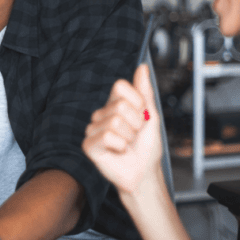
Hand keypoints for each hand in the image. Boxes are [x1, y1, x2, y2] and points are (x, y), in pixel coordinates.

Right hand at [82, 64, 163, 194]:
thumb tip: (142, 66)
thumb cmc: (147, 147)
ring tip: (127, 144)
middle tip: (134, 135)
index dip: (137, 101)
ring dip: (128, 137)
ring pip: (115, 122)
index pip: (120, 85)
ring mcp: (93, 129)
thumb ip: (145, 91)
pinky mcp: (89, 145)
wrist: (144, 173)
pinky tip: (118, 151)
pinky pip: (106, 136)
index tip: (142, 116)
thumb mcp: (151, 116)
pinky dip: (119, 146)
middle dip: (136, 124)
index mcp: (115, 103)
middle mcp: (102, 114)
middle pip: (121, 105)